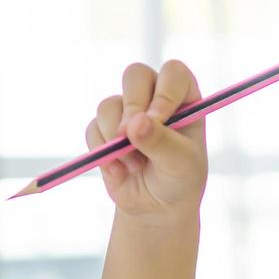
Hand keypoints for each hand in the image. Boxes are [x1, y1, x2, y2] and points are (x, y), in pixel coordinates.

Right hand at [86, 60, 208, 223]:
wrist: (156, 205)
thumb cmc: (179, 179)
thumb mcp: (180, 164)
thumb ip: (161, 142)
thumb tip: (135, 123)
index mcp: (184, 97)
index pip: (173, 73)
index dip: (164, 92)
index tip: (158, 119)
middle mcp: (155, 96)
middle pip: (135, 75)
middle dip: (131, 108)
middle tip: (130, 137)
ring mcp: (127, 110)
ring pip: (109, 104)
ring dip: (117, 139)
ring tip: (136, 165)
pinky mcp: (105, 128)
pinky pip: (93, 129)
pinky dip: (103, 152)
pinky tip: (120, 171)